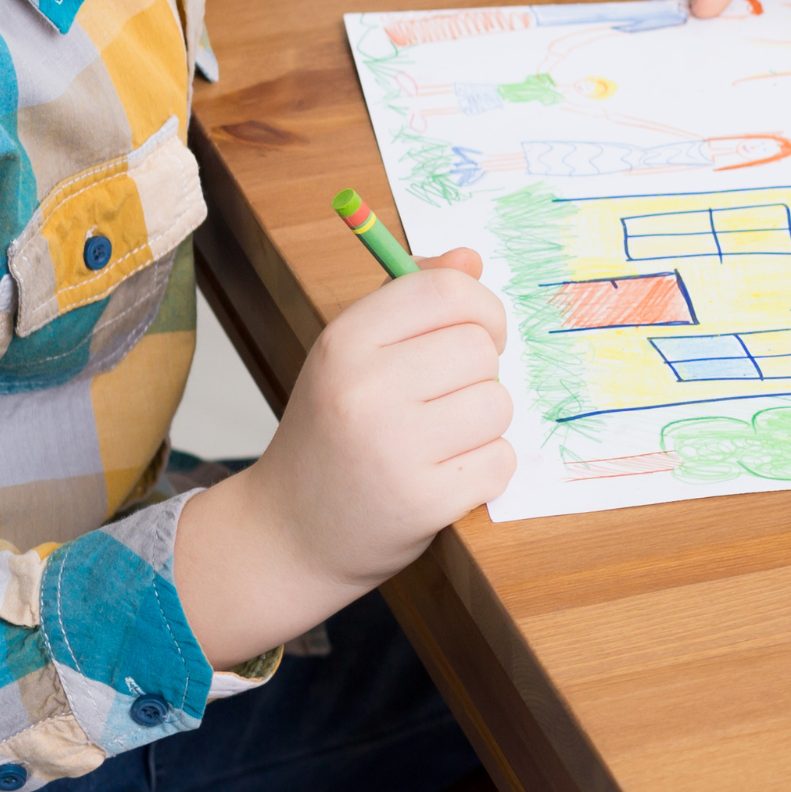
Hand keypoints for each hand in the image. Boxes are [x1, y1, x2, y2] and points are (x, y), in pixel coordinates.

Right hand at [173, 249, 512, 667]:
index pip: (449, 291)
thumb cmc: (332, 432)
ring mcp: (393, 450)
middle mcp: (364, 390)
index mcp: (344, 341)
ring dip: (483, 423)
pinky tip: (444, 476)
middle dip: (479, 371)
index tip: (476, 332)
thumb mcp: (354, 355)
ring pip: (498, 403)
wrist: (290, 534)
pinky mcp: (423, 502)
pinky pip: (500, 460)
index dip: (481, 308)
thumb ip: (413, 300)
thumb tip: (471, 258)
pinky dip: (484, 468)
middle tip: (444, 398)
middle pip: (481, 348)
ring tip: (438, 440)